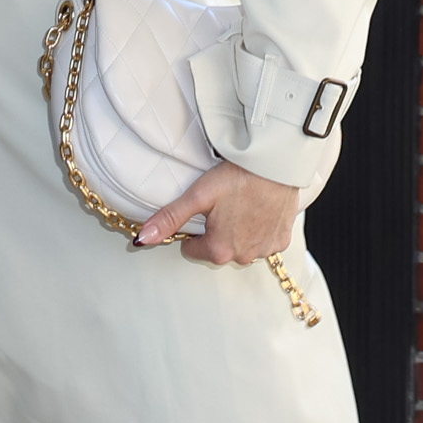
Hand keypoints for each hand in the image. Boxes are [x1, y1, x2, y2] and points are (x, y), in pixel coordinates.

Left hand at [135, 161, 302, 266]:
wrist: (277, 165)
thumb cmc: (237, 177)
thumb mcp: (198, 196)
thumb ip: (170, 219)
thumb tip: (141, 239)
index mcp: (219, 249)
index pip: (193, 248)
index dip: (194, 229)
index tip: (203, 210)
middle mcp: (242, 257)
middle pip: (218, 249)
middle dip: (217, 231)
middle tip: (224, 204)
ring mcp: (264, 251)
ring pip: (241, 246)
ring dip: (239, 232)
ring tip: (242, 204)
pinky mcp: (282, 241)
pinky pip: (263, 241)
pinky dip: (259, 230)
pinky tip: (259, 209)